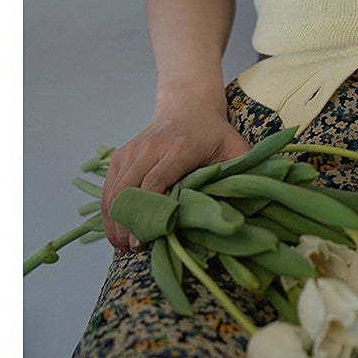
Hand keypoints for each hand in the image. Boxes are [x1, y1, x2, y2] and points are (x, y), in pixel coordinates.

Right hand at [101, 103, 251, 254]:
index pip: (155, 181)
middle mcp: (151, 147)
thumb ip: (242, 172)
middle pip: (129, 188)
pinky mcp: (122, 155)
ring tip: (123, 247)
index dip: (148, 211)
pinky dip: (109, 209)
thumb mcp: (236, 148)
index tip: (147, 238)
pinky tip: (116, 231)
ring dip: (115, 220)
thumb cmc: (215, 133)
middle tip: (133, 250)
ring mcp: (132, 150)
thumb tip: (249, 201)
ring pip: (115, 189)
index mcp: (179, 148)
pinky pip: (109, 185)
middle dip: (128, 222)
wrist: (188, 106)